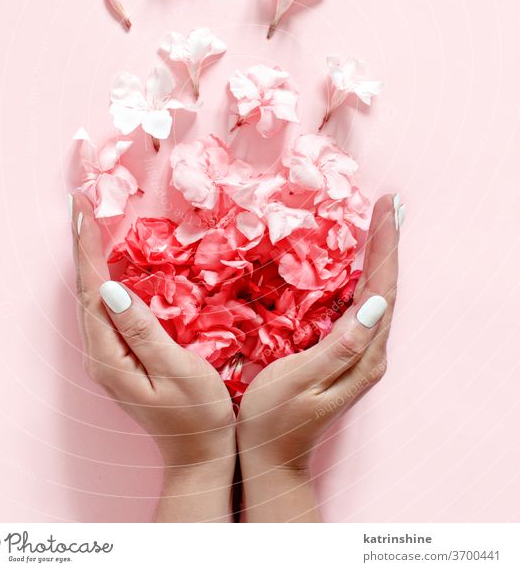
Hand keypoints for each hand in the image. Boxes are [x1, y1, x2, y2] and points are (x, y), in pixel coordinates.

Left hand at [71, 193, 235, 521]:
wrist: (201, 454)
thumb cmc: (198, 414)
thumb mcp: (176, 370)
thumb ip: (144, 330)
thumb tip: (113, 289)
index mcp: (110, 356)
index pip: (93, 290)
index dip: (88, 247)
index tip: (84, 209)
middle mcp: (102, 354)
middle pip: (86, 289)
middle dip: (82, 244)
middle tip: (81, 203)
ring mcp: (110, 356)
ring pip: (94, 297)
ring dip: (91, 257)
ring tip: (89, 222)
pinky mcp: (123, 355)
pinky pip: (108, 308)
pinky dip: (106, 277)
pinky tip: (112, 262)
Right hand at [237, 194, 399, 521]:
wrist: (271, 458)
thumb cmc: (274, 418)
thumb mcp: (302, 381)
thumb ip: (340, 345)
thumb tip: (375, 304)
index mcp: (362, 354)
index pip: (381, 289)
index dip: (385, 246)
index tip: (386, 209)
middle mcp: (369, 351)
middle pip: (386, 286)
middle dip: (388, 241)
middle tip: (389, 203)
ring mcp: (360, 353)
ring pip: (378, 294)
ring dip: (380, 255)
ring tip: (381, 222)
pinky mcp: (348, 353)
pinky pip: (363, 304)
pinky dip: (364, 274)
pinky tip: (359, 261)